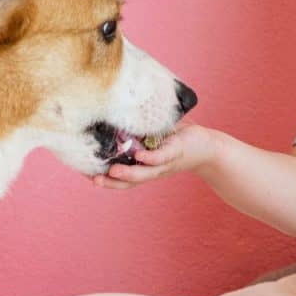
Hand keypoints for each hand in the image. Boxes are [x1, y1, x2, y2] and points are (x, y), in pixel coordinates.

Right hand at [92, 122, 217, 189]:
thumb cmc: (178, 139)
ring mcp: (164, 163)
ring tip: (111, 172)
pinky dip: (150, 158)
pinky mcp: (176, 152)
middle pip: (130, 180)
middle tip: (94, 180)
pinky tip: (139, 155)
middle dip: (111, 182)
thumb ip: (136, 130)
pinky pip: (161, 157)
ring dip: (127, 173)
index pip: (122, 177)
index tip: (87, 176)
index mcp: (144, 167)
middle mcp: (152, 170)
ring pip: (144, 172)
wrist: (208, 147)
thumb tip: (113, 112)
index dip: (106, 179)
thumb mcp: (153, 135)